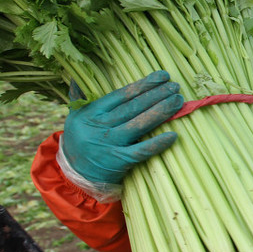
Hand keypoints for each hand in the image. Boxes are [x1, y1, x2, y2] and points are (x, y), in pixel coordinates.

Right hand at [61, 71, 182, 186]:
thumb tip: (76, 76)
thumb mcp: (74, 117)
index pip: (121, 95)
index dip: (143, 85)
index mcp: (90, 112)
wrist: (74, 175)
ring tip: (178, 101)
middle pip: (133, 107)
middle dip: (156, 94)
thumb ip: (79, 98)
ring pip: (138, 125)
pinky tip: (173, 135)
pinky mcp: (118, 162)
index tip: (161, 76)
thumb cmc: (79, 141)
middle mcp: (99, 126)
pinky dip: (157, 143)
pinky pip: (140, 151)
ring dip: (160, 112)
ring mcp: (109, 144)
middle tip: (175, 86)